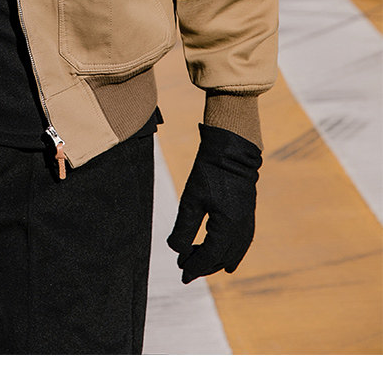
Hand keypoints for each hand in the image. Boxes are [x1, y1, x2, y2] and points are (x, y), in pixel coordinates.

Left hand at [167, 123, 261, 283]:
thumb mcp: (191, 200)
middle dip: (204, 266)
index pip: (210, 256)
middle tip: (185, 269)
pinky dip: (231, 251)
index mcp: (227, 226)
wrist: (231, 149)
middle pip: (223, 258)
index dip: (195, 266)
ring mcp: (247, 221)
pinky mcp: (248, 213)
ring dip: (218, 260)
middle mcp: (241, 228)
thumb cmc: (209, 172)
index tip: (182, 273)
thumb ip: (184, 228)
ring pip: (235, 252)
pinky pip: (242, 241)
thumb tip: (176, 251)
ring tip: (203, 266)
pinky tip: (225, 253)